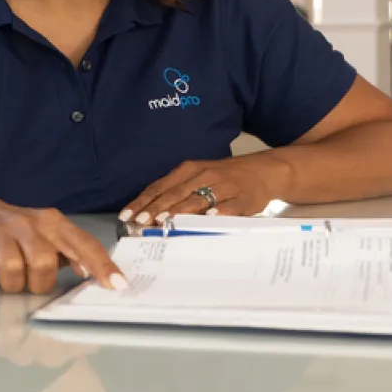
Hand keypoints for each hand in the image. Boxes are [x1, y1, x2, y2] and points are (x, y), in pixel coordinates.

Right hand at [0, 193, 122, 294]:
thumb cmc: (15, 228)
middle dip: (39, 282)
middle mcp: (24, 223)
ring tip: (6, 275)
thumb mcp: (46, 232)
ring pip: (12, 271)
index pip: (82, 243)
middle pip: (43, 263)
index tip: (116, 286)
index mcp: (49, 221)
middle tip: (30, 279)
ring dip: (11, 284)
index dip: (101, 265)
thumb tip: (97, 274)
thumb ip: (71, 251)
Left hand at [120, 152, 294, 226]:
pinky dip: (218, 212)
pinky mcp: (242, 198)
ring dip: (180, 211)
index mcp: (188, 169)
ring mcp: (224, 186)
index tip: (128, 215)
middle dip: (156, 208)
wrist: (263, 170)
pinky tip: (208, 219)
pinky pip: (229, 206)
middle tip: (141, 222)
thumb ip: (176, 191)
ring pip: (198, 199)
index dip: (143, 201)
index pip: (160, 186)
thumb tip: (148, 211)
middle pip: (175, 193)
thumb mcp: (197, 177)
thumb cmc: (223, 177)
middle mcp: (203, 174)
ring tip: (165, 221)